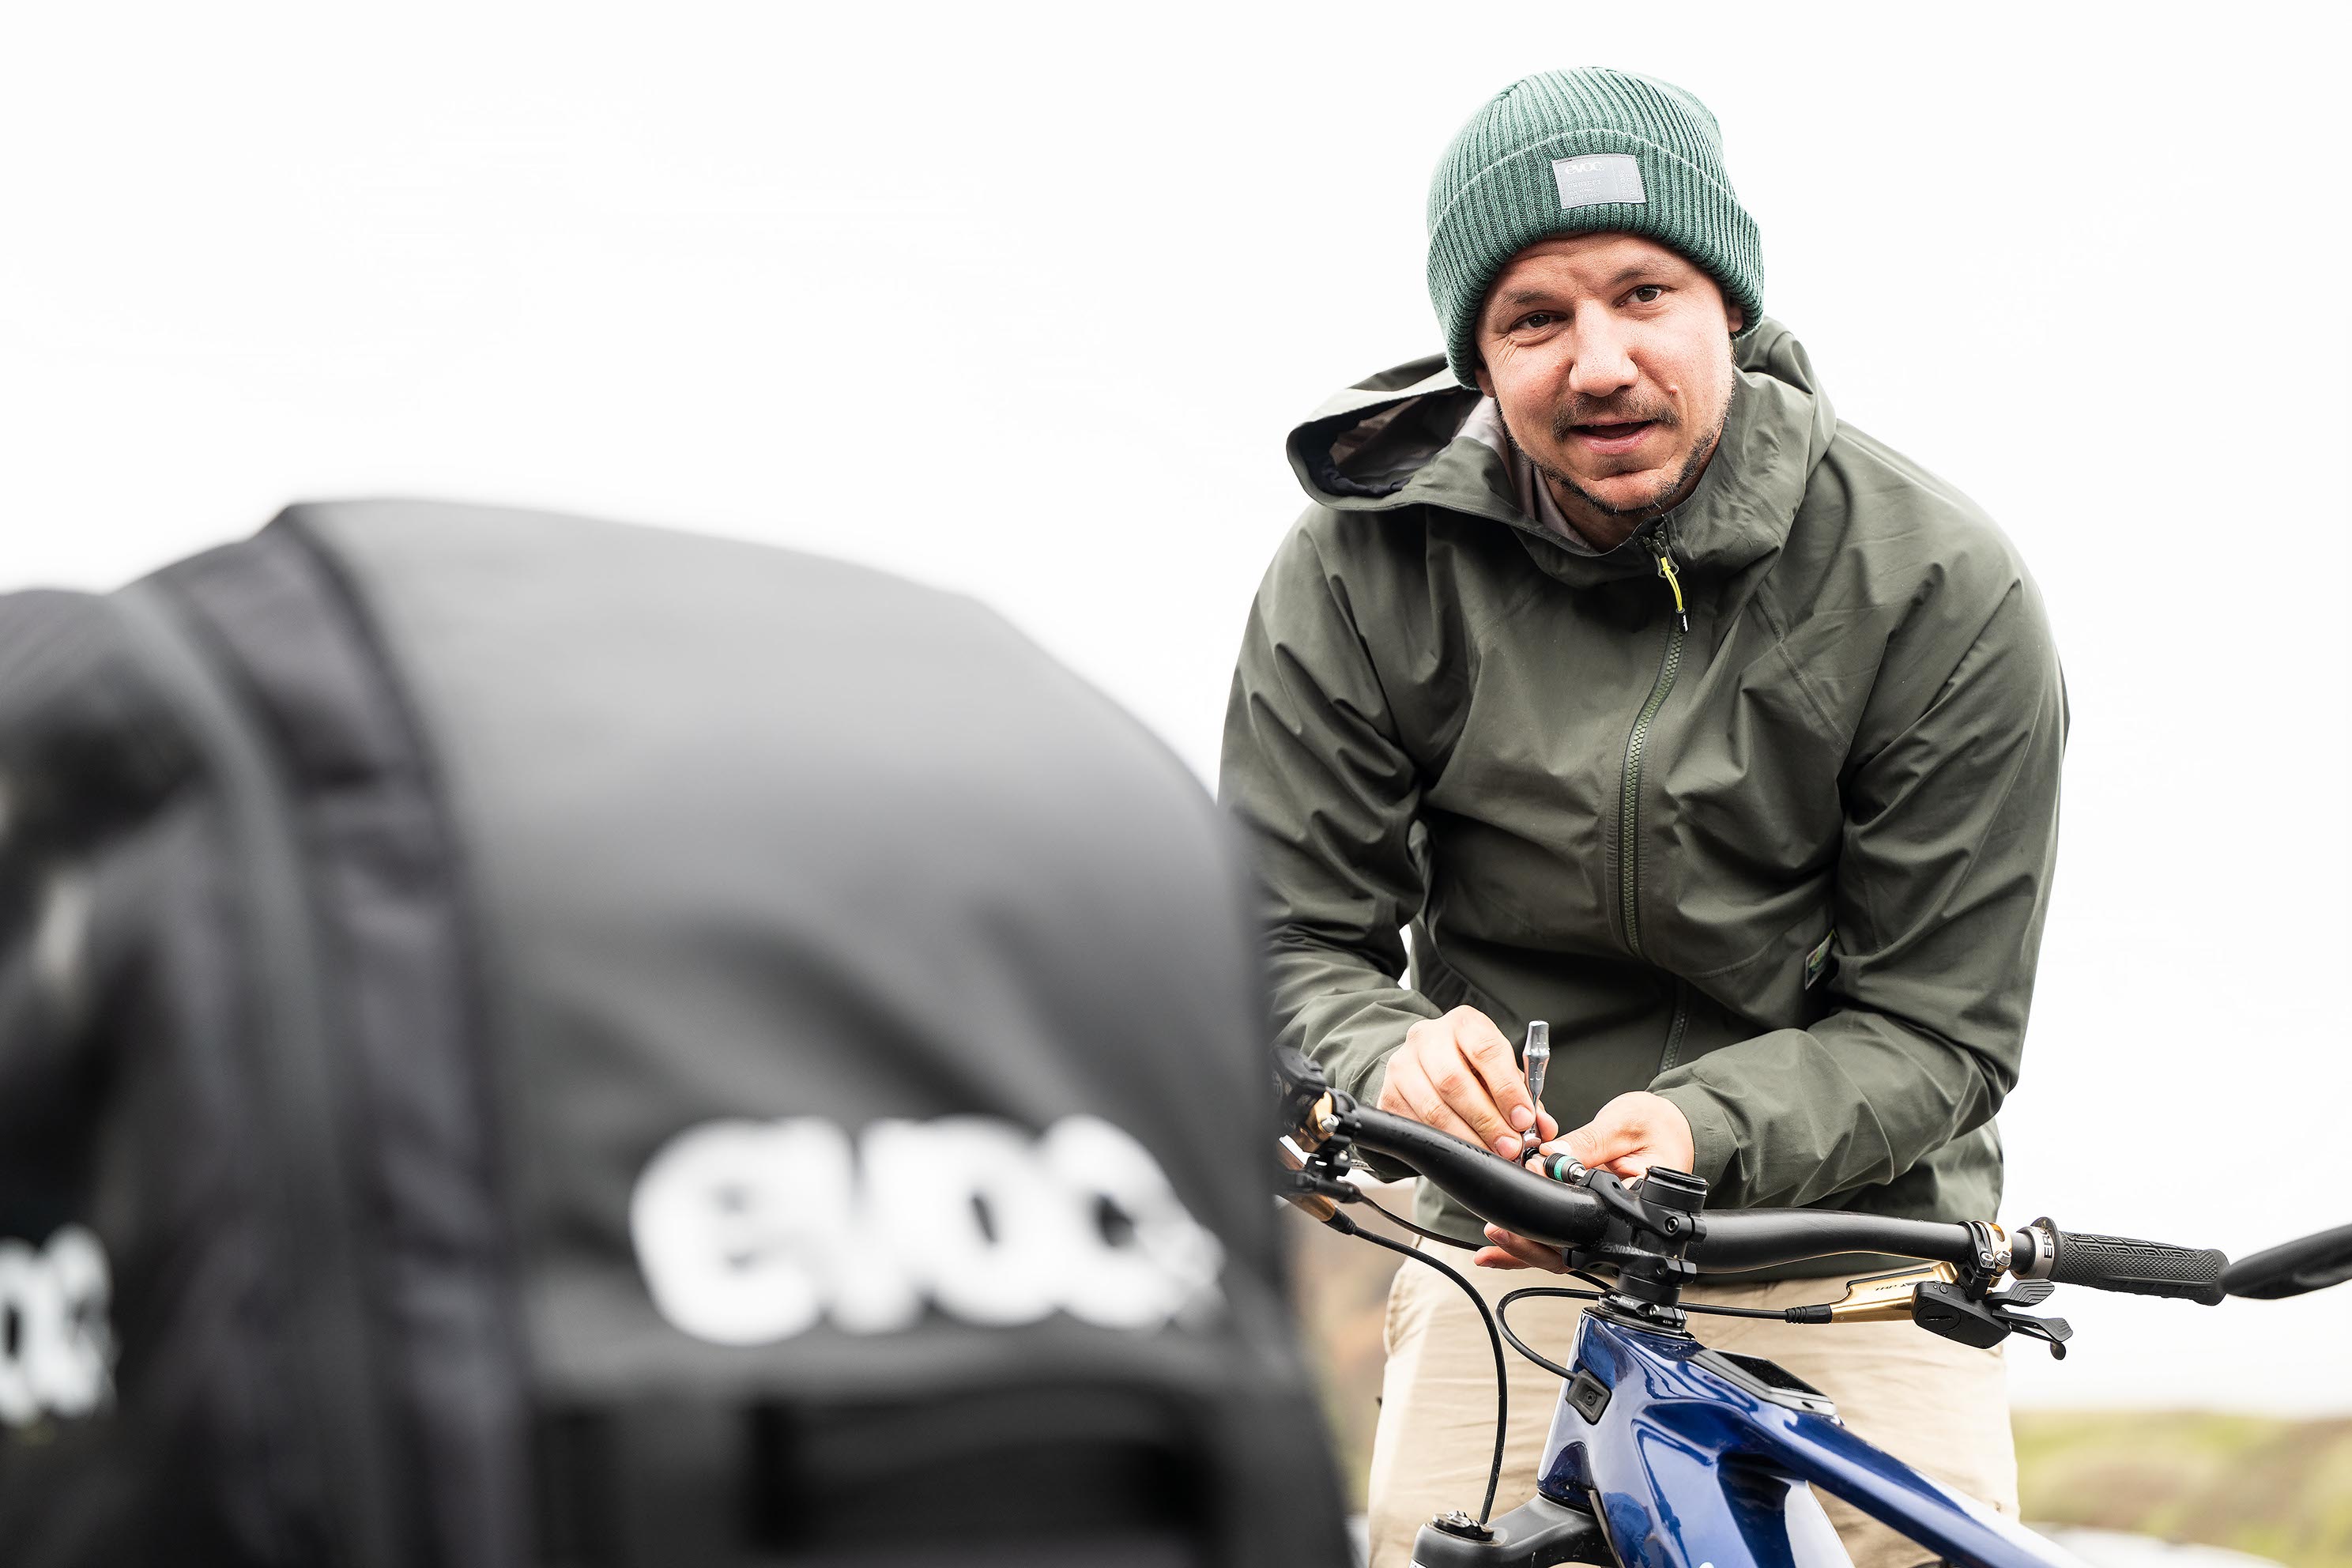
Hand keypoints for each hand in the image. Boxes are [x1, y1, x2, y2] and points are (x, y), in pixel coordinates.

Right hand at [1375, 1005, 1558, 1158]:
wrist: (1427, 1066)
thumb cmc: (1473, 1069)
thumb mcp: (1501, 1072)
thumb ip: (1524, 1097)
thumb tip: (1543, 1128)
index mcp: (1464, 1024)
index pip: (1485, 1050)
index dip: (1506, 1088)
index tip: (1523, 1119)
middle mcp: (1427, 1038)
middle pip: (1454, 1081)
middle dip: (1486, 1120)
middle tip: (1509, 1146)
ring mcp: (1402, 1066)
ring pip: (1433, 1108)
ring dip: (1466, 1138)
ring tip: (1490, 1155)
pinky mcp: (1388, 1095)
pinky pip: (1415, 1126)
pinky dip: (1443, 1144)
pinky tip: (1462, 1154)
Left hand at [1472, 1091, 1695, 1271]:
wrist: (1675, 1128)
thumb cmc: (1659, 1125)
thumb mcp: (1624, 1124)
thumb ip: (1588, 1142)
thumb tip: (1550, 1154)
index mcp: (1644, 1202)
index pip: (1594, 1219)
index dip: (1558, 1207)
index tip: (1531, 1184)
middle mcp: (1626, 1225)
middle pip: (1575, 1250)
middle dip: (1532, 1244)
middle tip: (1500, 1228)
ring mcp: (1608, 1227)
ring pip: (1564, 1253)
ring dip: (1526, 1249)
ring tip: (1494, 1238)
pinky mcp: (1592, 1221)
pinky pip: (1562, 1239)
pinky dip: (1531, 1242)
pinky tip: (1500, 1247)